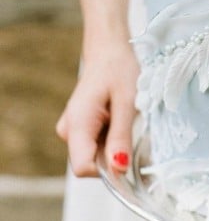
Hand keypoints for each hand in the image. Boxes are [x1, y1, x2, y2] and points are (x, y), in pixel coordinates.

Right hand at [56, 35, 138, 176]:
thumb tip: (119, 169)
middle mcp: (68, 131)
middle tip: (127, 125)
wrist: (109, 50)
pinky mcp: (78, 129)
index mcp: (78, 124)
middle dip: (112, 155)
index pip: (83, 168)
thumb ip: (121, 137)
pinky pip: (94, 145)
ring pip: (93, 155)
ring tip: (122, 118)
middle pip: (89, 164)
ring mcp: (71, 130)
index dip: (108, 169)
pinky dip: (109, 138)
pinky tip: (116, 118)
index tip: (128, 153)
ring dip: (112, 145)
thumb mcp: (127, 103)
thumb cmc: (119, 70)